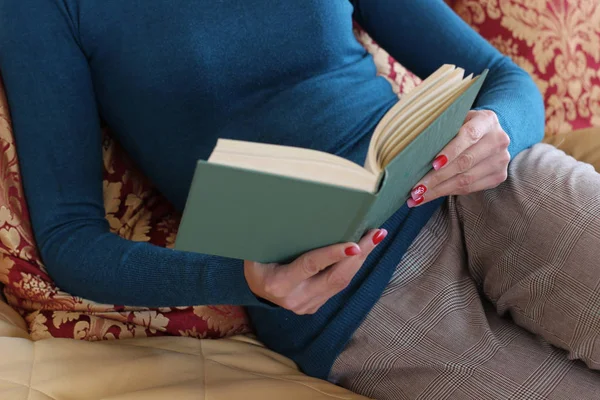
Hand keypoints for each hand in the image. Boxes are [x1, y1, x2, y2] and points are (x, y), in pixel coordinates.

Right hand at [244, 229, 387, 314]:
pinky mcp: (316, 306)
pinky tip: (362, 251)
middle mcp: (296, 298)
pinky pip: (338, 286)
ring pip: (342, 283)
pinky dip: (351, 267)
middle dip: (359, 255)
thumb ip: (277, 236)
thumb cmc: (259, 260)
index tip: (353, 244)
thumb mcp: (259, 249)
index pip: (310, 265)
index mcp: (279, 283)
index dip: (332, 254)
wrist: (255, 289)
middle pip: (335, 277)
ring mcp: (308, 306)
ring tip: (375, 238)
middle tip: (376, 234)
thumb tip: (297, 208)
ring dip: (360, 260)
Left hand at [408, 109, 510, 206]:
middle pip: (465, 162)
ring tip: (417, 196)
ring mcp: (501, 160)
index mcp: (487, 120)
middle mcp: (499, 140)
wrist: (488, 134)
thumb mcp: (455, 119)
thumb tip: (413, 146)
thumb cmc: (462, 126)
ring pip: (466, 179)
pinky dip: (447, 193)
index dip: (450, 150)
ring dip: (438, 190)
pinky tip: (430, 196)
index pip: (469, 135)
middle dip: (437, 177)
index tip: (433, 164)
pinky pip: (470, 188)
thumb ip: (442, 128)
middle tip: (415, 188)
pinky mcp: (499, 176)